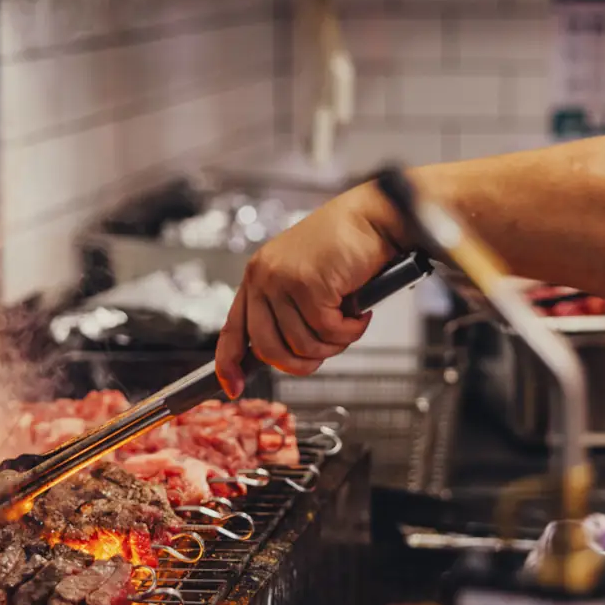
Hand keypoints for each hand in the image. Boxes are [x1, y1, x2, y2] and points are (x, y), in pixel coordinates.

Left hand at [214, 186, 398, 394]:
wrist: (374, 216)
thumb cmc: (347, 247)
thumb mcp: (306, 280)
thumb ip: (289, 311)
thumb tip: (287, 355)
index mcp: (258, 277)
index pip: (233, 329)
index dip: (229, 363)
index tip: (234, 387)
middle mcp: (263, 277)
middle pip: (267, 349)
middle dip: (300, 364)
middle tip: (327, 353)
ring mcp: (283, 280)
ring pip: (302, 344)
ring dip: (334, 344)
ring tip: (351, 322)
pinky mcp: (308, 284)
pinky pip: (328, 331)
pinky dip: (350, 331)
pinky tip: (361, 312)